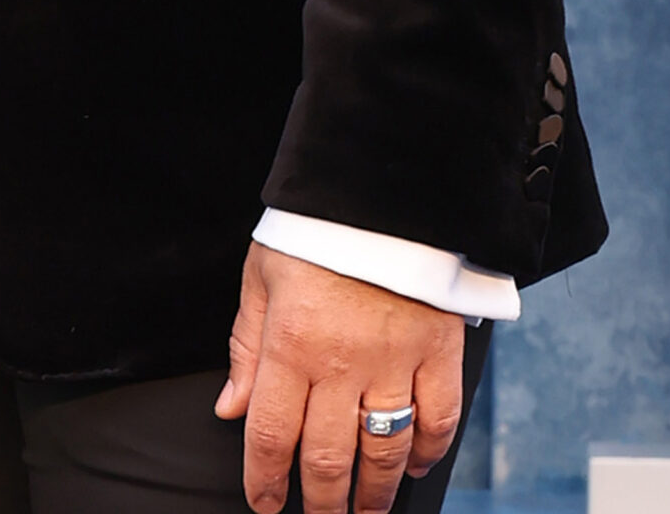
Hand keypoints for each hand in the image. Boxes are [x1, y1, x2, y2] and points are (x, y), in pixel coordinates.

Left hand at [215, 244, 464, 513]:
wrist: (380, 189)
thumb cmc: (313, 231)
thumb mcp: (261, 277)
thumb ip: (246, 348)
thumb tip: (231, 409)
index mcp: (291, 343)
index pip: (272, 434)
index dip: (265, 480)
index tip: (264, 504)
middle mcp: (343, 363)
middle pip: (328, 457)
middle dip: (320, 502)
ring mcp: (395, 362)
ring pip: (383, 452)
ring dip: (372, 493)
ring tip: (362, 512)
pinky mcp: (438, 353)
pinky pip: (438, 420)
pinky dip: (426, 452)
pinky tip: (410, 467)